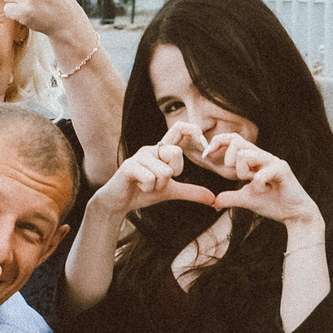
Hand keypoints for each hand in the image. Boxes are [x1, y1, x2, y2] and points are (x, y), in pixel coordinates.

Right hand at [91, 124, 218, 215]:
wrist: (119, 202)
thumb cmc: (143, 191)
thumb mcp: (171, 191)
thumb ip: (191, 192)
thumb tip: (213, 199)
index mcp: (162, 150)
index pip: (179, 129)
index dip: (192, 130)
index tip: (203, 143)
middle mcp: (151, 149)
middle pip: (176, 153)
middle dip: (173, 173)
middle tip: (160, 180)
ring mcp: (139, 156)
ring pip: (164, 172)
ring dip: (158, 186)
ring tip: (146, 185)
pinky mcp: (129, 166)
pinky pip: (151, 179)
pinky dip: (148, 189)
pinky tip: (139, 186)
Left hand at [201, 132, 322, 232]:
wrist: (294, 214)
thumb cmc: (273, 203)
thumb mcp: (246, 199)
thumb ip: (230, 197)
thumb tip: (214, 202)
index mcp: (254, 159)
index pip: (234, 139)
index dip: (218, 143)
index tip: (207, 156)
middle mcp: (263, 156)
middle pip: (237, 141)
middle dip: (229, 159)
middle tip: (237, 175)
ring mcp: (273, 161)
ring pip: (246, 155)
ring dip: (243, 172)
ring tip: (254, 184)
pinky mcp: (282, 170)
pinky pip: (261, 173)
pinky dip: (258, 185)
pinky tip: (264, 191)